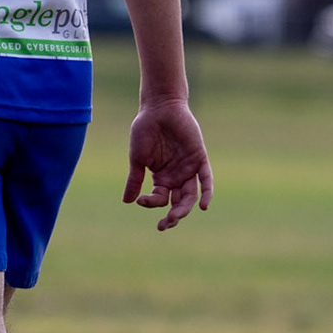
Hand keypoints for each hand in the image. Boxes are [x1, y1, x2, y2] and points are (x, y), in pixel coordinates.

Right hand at [123, 99, 212, 230]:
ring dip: (184, 208)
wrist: (159, 107)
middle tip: (165, 225)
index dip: (150, 203)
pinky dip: (206, 192)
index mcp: (161, 177)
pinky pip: (205, 179)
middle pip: (177, 202)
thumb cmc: (145, 130)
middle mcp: (176, 176)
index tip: (140, 201)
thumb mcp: (138, 158)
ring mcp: (189, 168)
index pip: (159, 199)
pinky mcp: (199, 158)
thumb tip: (126, 201)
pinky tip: (203, 206)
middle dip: (172, 216)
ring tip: (176, 217)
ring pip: (190, 195)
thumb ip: (135, 179)